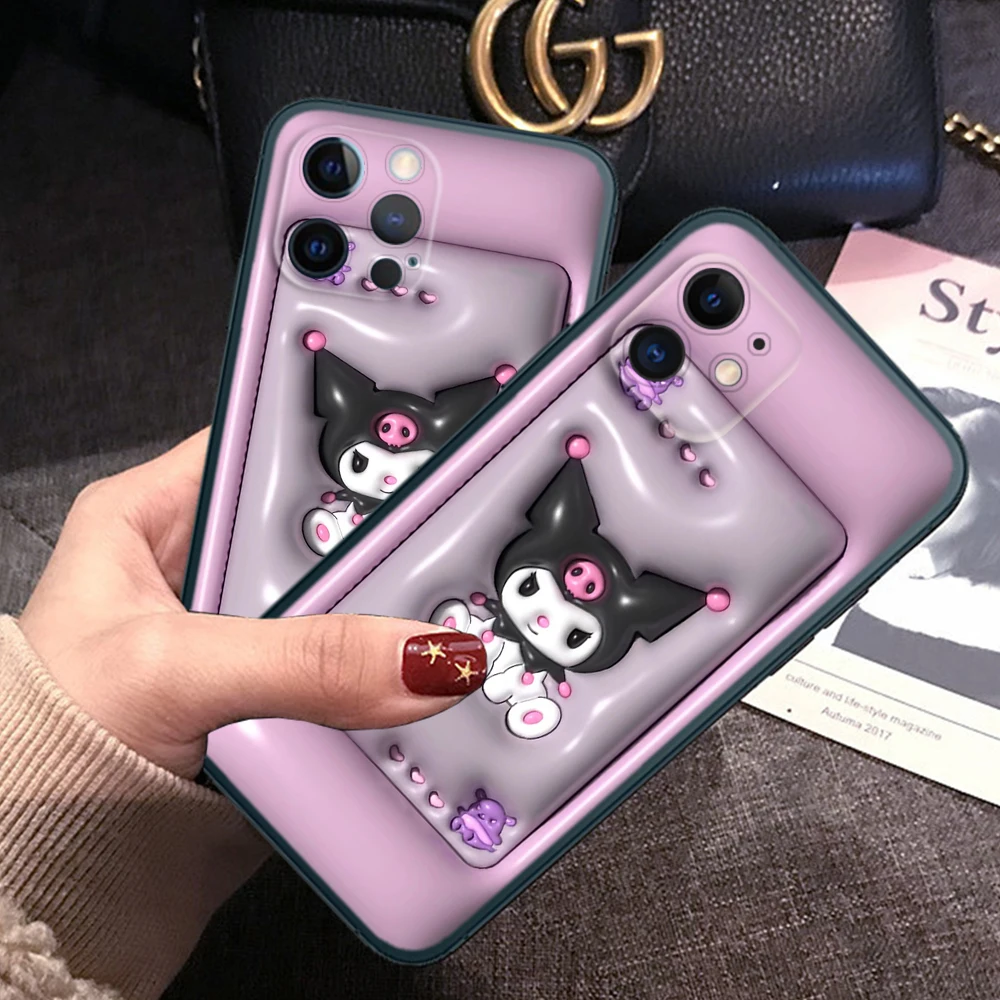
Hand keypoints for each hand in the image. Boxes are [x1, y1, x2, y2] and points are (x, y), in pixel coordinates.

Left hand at [18, 429, 484, 779]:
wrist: (53, 866)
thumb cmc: (43, 744)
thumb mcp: (170, 671)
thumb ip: (300, 657)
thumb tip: (426, 655)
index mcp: (157, 515)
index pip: (267, 444)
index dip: (343, 441)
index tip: (420, 450)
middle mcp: (211, 567)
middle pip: (323, 525)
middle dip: (385, 539)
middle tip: (459, 545)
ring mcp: (251, 633)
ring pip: (348, 602)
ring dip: (394, 616)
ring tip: (456, 612)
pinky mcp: (281, 693)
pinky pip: (353, 670)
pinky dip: (388, 680)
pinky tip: (425, 678)